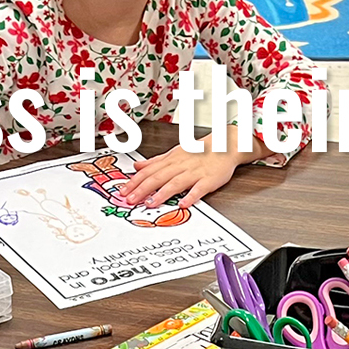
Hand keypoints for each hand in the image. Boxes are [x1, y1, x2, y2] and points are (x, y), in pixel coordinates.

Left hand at [118, 146, 243, 208]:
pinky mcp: (208, 180)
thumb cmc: (200, 151)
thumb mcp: (175, 153)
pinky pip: (199, 188)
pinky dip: (191, 196)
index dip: (134, 182)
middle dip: (142, 189)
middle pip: (158, 177)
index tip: (123, 191)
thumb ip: (155, 162)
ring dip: (162, 193)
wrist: (225, 144)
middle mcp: (180, 166)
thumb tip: (137, 167)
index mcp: (171, 160)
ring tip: (150, 204)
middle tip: (130, 200)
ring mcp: (194, 172)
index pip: (148, 172)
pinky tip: (183, 204)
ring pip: (175, 183)